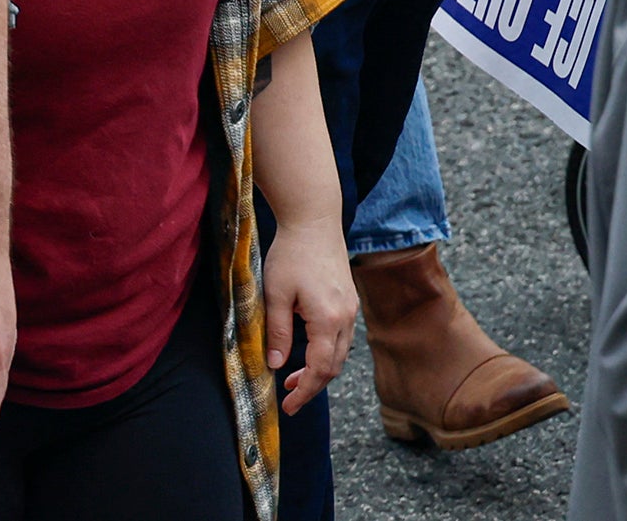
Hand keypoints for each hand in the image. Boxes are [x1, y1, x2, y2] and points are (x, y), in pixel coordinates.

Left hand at [262, 224, 355, 412]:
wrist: (315, 220)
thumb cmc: (292, 254)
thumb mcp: (275, 295)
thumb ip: (278, 333)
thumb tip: (276, 366)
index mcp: (328, 320)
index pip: (320, 369)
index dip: (304, 392)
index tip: (287, 407)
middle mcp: (346, 317)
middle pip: (333, 366)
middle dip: (312, 386)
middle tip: (289, 399)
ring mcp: (351, 308)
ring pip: (340, 353)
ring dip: (320, 370)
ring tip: (294, 379)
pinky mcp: (349, 299)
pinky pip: (341, 337)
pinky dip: (326, 353)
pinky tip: (308, 351)